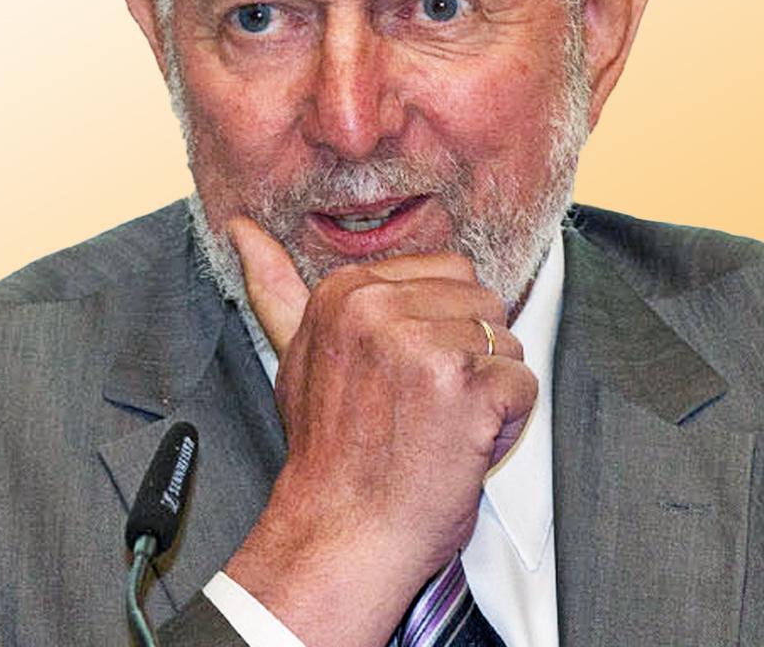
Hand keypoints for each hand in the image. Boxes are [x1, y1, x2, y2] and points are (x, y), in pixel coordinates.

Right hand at [222, 217, 537, 646]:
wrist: (340, 535)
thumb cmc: (327, 451)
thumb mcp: (294, 355)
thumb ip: (276, 287)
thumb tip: (240, 227)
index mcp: (347, 289)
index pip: (449, 272)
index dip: (441, 328)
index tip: (404, 377)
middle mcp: (381, 307)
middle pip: (483, 302)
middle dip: (469, 356)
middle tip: (424, 408)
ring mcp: (424, 345)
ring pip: (506, 343)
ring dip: (487, 392)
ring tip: (439, 428)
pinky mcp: (466, 387)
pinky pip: (522, 385)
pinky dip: (504, 424)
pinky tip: (459, 448)